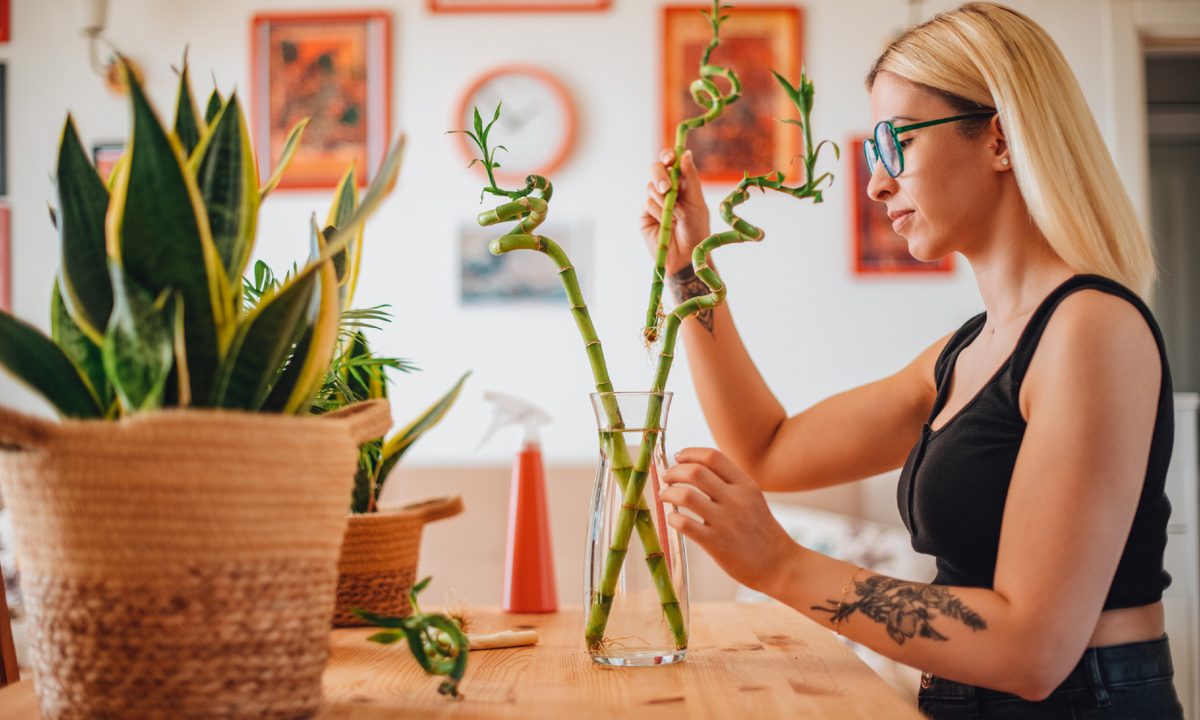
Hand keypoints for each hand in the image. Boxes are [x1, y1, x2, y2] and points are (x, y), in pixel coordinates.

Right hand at [640, 149, 710, 276]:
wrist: (687, 256)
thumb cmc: (696, 230)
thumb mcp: (697, 201)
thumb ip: (690, 178)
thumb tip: (685, 153)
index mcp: (681, 183)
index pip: (670, 163)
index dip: (667, 157)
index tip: (670, 158)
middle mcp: (666, 190)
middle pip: (656, 170)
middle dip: (660, 176)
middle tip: (667, 187)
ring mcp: (654, 202)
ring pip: (650, 186)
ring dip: (664, 199)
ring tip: (677, 215)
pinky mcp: (645, 215)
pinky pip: (648, 204)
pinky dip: (659, 211)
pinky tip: (668, 222)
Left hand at [659, 447, 797, 593]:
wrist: (780, 564)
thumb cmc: (762, 531)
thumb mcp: (753, 499)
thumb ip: (730, 483)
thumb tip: (695, 469)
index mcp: (746, 485)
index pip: (713, 457)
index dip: (690, 453)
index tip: (678, 458)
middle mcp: (736, 499)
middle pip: (695, 472)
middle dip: (674, 472)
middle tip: (667, 479)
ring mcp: (725, 522)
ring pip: (686, 496)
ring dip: (668, 493)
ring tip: (664, 496)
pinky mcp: (716, 544)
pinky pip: (685, 524)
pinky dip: (673, 519)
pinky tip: (673, 520)